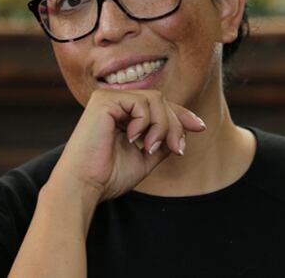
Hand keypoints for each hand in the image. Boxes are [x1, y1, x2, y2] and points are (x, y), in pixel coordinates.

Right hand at [47, 89, 206, 205]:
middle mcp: (115, 103)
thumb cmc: (108, 176)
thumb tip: (182, 132)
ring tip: (150, 147)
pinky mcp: (104, 100)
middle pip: (160, 101)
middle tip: (177, 149)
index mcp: (122, 115)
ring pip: (155, 100)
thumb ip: (161, 142)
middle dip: (175, 124)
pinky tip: (134, 139)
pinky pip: (141, 103)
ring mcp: (108, 99)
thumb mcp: (144, 158)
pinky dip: (146, 122)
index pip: (158, 106)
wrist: (84, 185)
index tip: (200, 127)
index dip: (181, 115)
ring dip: (162, 125)